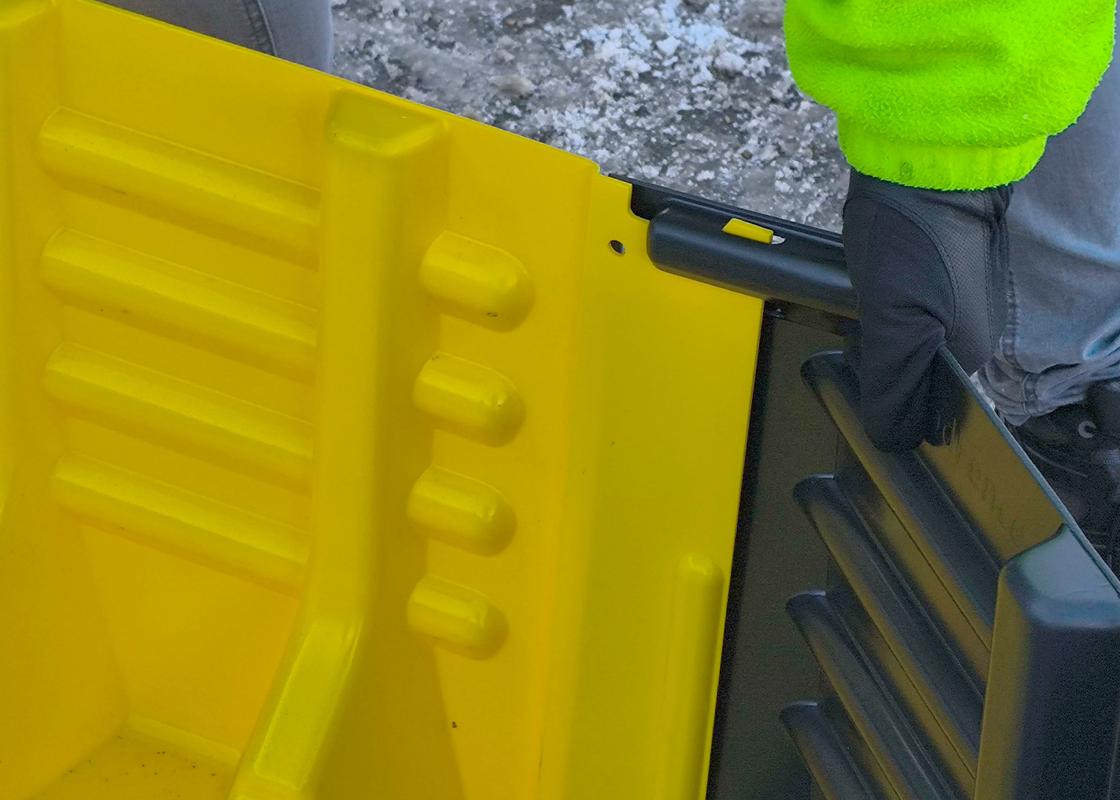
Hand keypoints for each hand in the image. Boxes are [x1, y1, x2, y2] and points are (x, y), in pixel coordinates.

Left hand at [843, 169, 1010, 450]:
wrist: (921, 165)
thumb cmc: (908, 241)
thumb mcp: (894, 323)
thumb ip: (894, 384)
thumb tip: (893, 437)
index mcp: (967, 356)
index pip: (927, 412)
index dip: (892, 408)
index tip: (866, 386)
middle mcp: (969, 337)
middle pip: (916, 384)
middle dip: (883, 379)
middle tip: (857, 353)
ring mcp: (954, 307)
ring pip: (906, 353)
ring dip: (878, 350)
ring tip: (860, 327)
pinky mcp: (936, 281)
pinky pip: (901, 321)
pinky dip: (879, 322)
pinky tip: (865, 306)